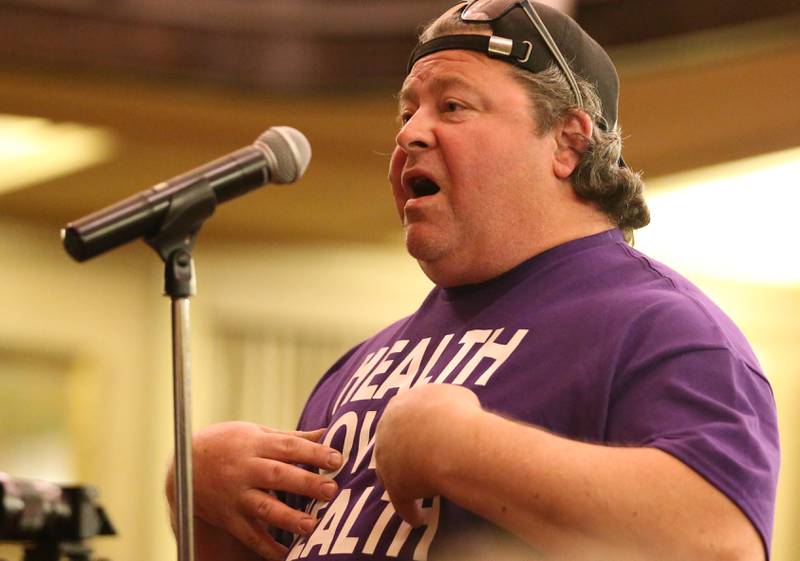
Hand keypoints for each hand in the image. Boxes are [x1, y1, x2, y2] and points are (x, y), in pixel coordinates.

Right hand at [166, 421, 341, 559]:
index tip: (337, 458)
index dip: (313, 452)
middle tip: (331, 491)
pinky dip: (267, 547)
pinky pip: (249, 535)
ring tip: (311, 526)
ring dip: (288, 519)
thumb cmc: (229, 444)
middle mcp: (245, 469)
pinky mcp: (229, 517)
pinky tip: (286, 554)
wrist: (185, 465)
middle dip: (305, 483)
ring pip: (263, 508)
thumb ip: (292, 438)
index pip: (288, 446)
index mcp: (256, 444)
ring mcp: (236, 495)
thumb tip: (328, 433)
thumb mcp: (257, 432)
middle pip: (277, 475)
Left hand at [374, 384, 480, 526]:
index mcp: (398, 406)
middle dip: (403, 454)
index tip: (424, 436)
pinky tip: (419, 519)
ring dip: (404, 482)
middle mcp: (386, 432)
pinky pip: (402, 503)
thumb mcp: (456, 396)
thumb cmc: (457, 414)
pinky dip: (411, 510)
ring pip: (391, 474)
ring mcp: (387, 461)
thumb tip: (452, 410)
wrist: (451, 439)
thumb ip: (446, 404)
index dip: (413, 429)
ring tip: (419, 493)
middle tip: (419, 463)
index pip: (401, 419)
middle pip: (391, 446)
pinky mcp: (396, 487)